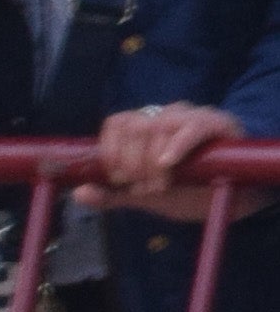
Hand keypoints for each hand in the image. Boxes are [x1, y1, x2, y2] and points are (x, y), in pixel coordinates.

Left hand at [91, 101, 240, 221]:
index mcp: (144, 127)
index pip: (116, 123)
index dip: (111, 152)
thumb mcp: (144, 196)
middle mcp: (164, 115)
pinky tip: (168, 163)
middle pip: (135, 127)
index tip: (118, 179)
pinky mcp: (216, 123)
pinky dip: (176, 145)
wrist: (231, 195)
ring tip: (161, 186)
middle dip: (133, 164)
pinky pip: (192, 126)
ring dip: (153, 161)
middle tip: (144, 189)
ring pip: (159, 126)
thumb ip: (111, 195)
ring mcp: (190, 116)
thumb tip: (79, 193)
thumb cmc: (186, 189)